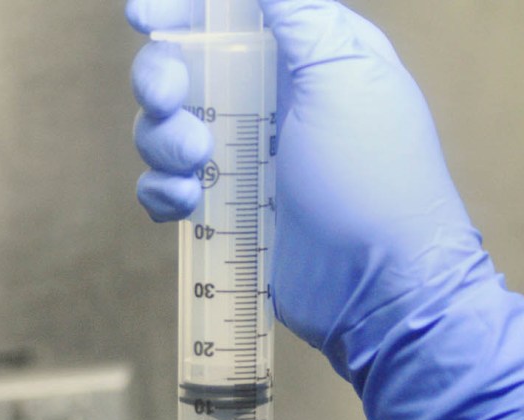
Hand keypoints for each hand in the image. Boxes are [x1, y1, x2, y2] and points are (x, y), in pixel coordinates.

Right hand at [126, 0, 523, 419]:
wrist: (378, 287)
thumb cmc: (373, 175)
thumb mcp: (343, 70)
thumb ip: (295, 11)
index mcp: (301, 56)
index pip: (228, 16)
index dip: (181, 13)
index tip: (145, 17)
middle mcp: (269, 103)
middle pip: (184, 68)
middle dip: (161, 79)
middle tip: (170, 103)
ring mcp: (246, 162)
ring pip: (166, 130)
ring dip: (163, 141)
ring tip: (198, 166)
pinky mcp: (229, 216)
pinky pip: (169, 189)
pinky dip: (163, 192)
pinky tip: (187, 204)